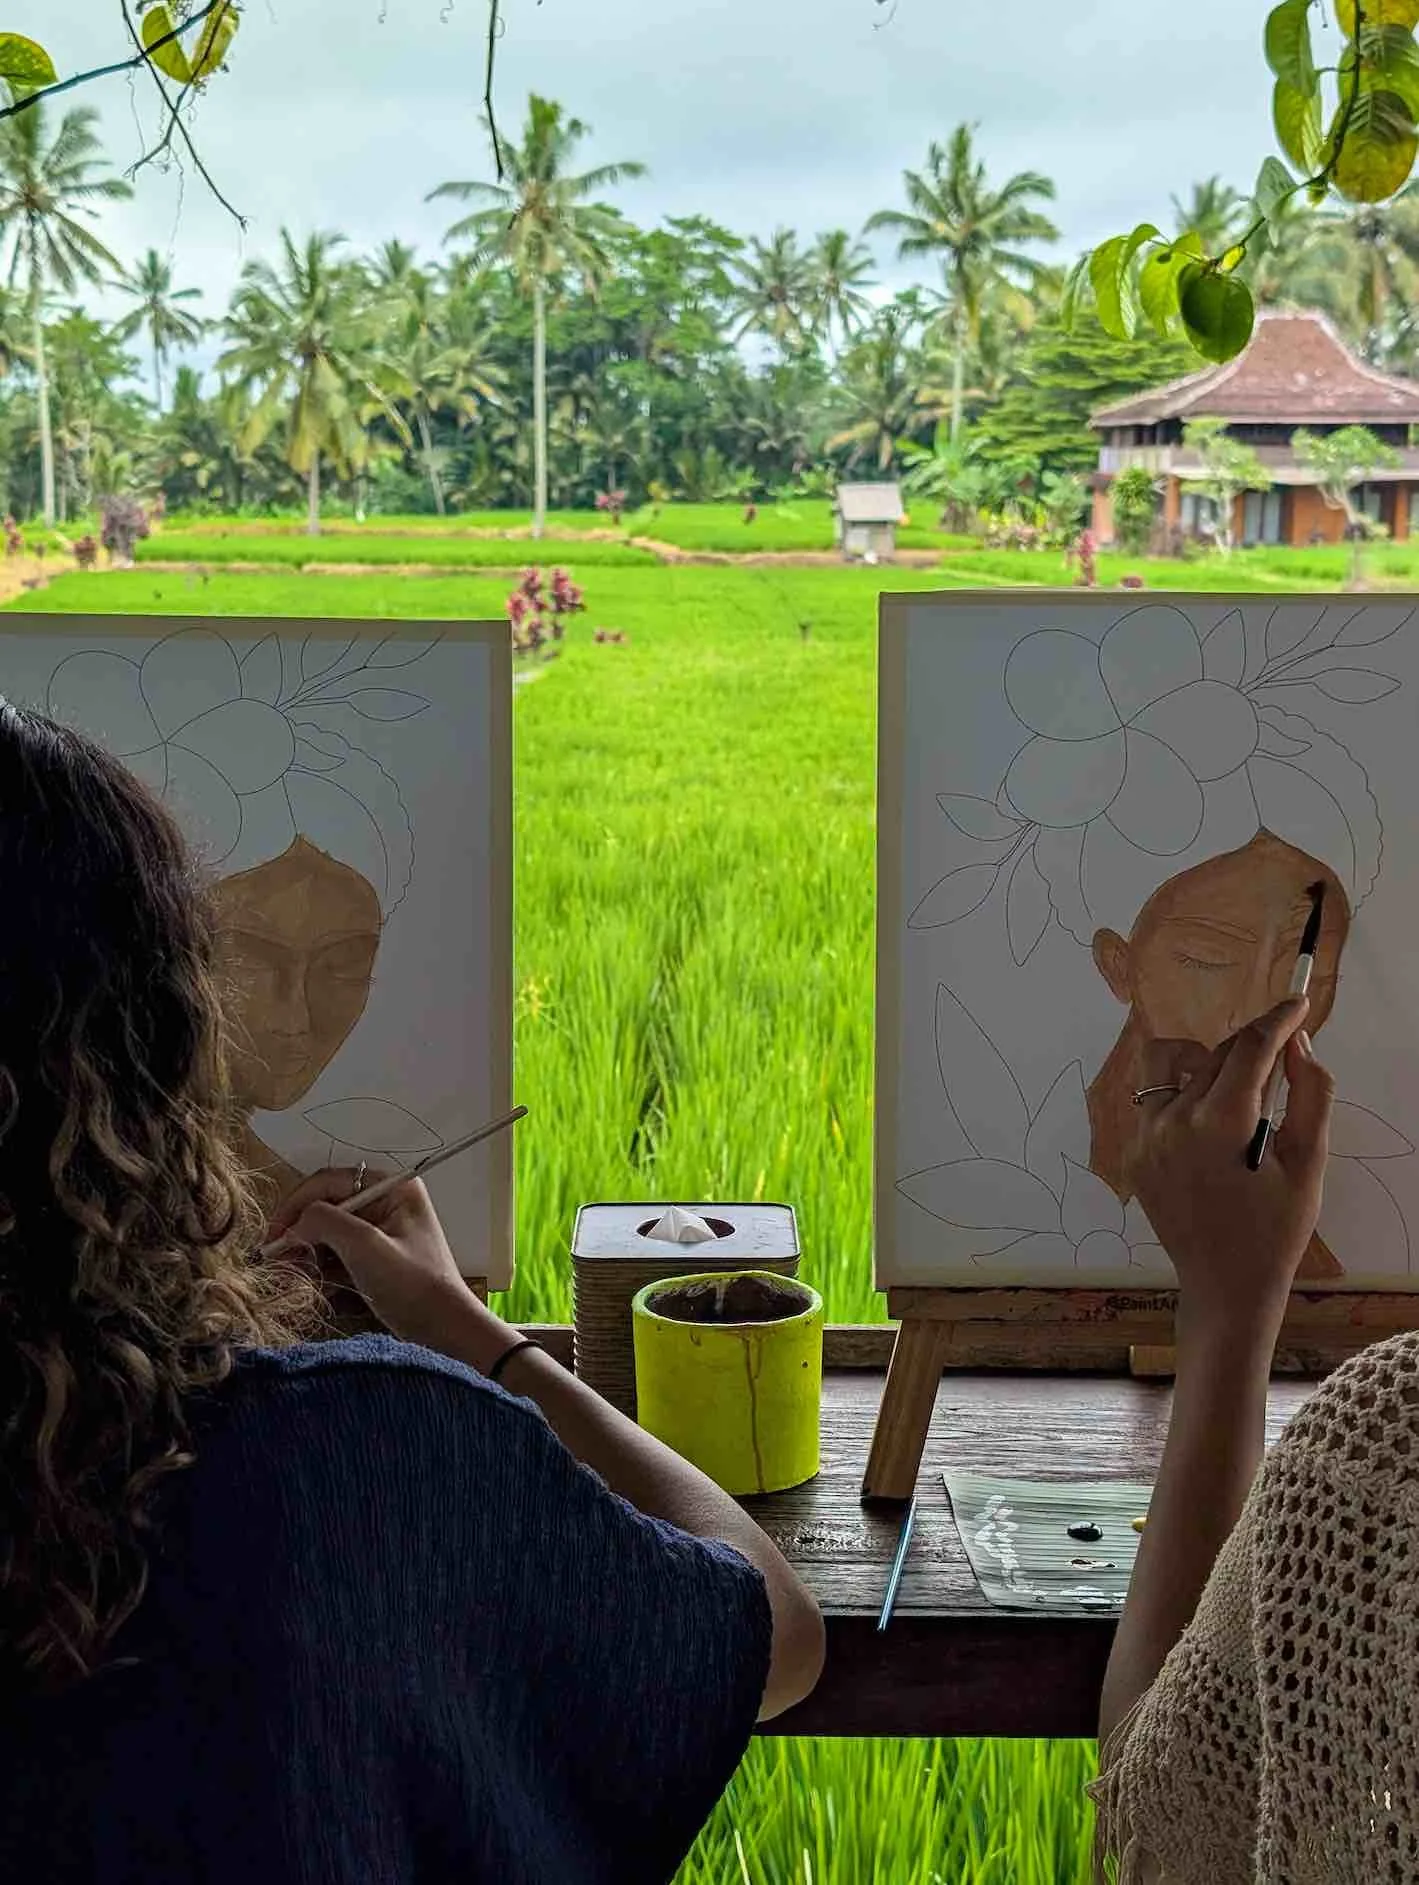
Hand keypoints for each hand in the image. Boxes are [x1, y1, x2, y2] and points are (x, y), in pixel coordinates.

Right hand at [268, 1169, 513, 1363]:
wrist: (445, 1329)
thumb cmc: (413, 1285)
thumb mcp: (366, 1247)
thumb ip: (325, 1222)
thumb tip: (293, 1224)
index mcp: (392, 1187)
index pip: (329, 1181)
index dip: (296, 1205)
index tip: (273, 1236)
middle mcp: (386, 1201)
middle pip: (327, 1205)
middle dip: (301, 1231)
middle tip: (278, 1260)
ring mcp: (382, 1230)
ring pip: (329, 1231)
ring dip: (308, 1251)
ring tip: (294, 1275)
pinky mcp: (376, 1257)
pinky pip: (339, 1252)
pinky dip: (323, 1265)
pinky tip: (315, 1284)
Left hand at [1128, 995, 1334, 1330]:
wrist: (1225, 1284)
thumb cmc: (1275, 1229)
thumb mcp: (1309, 1162)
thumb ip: (1310, 1093)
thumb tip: (1298, 1044)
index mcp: (1219, 1124)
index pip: (1248, 1049)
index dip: (1276, 1021)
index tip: (1295, 1004)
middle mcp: (1171, 1122)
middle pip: (1213, 1055)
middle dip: (1250, 1049)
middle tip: (1279, 1064)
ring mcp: (1144, 1138)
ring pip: (1167, 1065)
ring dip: (1202, 1063)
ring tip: (1233, 1091)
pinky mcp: (1133, 1153)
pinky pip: (1152, 1101)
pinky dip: (1181, 1096)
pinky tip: (1209, 1126)